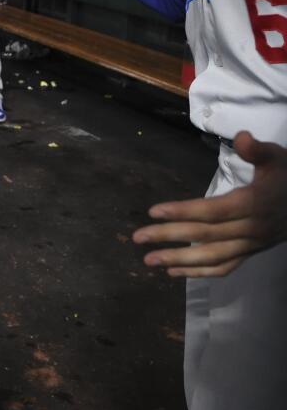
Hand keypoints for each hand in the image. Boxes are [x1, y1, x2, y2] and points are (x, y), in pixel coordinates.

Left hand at [133, 131, 286, 277]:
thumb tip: (241, 137)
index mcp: (254, 203)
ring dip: (179, 260)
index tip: (153, 211)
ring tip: (148, 260)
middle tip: (137, 237)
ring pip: (213, 257)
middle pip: (206, 235)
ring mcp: (252, 245)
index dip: (184, 212)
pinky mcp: (251, 253)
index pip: (214, 211)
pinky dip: (200, 273)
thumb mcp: (278, 157)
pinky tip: (173, 272)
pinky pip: (225, 267)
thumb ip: (258, 149)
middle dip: (170, 236)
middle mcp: (251, 229)